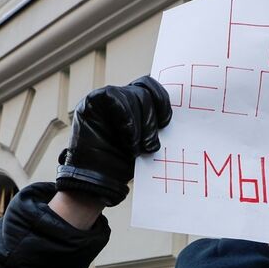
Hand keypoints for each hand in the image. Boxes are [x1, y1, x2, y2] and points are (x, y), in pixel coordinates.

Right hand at [56, 75, 171, 205]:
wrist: (99, 180)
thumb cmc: (123, 163)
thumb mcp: (146, 142)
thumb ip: (154, 125)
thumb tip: (176, 115)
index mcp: (135, 104)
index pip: (151, 87)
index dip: (162, 100)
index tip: (166, 123)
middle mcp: (120, 98)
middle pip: (144, 92)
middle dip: (151, 120)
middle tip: (151, 145)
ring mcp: (105, 99)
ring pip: (132, 95)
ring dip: (139, 124)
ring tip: (136, 148)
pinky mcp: (92, 102)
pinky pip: (114, 97)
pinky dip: (127, 119)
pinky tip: (128, 139)